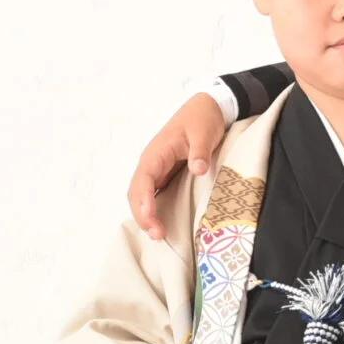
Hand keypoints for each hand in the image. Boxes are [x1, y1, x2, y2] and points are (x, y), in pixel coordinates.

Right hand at [128, 93, 231, 241]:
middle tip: (157, 235)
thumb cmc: (202, 119)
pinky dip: (153, 210)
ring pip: (142, 196)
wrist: (206, 108)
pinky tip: (160, 224)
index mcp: (156, 154)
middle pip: (137, 193)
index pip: (143, 181)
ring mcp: (156, 170)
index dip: (144, 201)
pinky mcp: (165, 175)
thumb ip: (199, 151)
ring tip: (158, 235)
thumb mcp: (203, 133)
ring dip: (146, 215)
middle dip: (143, 215)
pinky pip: (153, 195)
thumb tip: (198, 169)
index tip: (151, 219)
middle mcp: (151, 164)